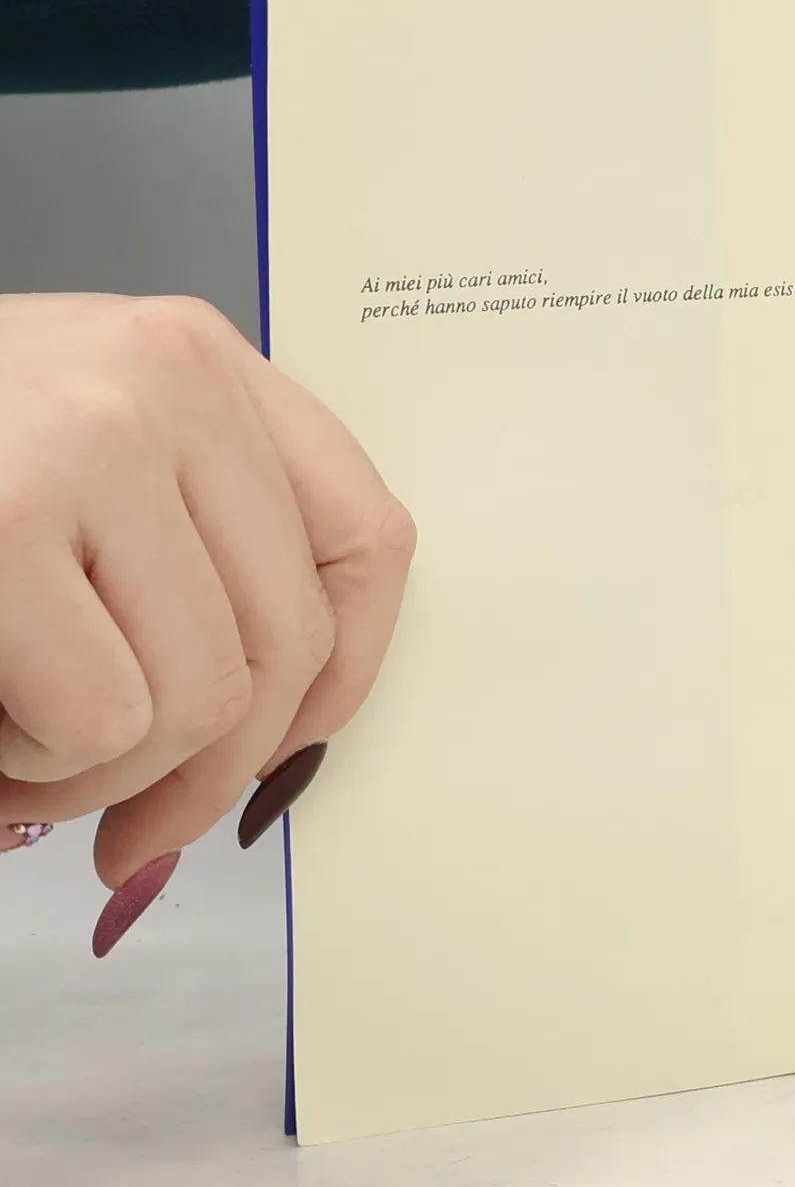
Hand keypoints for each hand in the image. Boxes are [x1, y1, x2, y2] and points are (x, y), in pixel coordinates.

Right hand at [0, 295, 413, 926]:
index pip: (365, 535)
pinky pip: (97, 720)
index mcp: (198, 360)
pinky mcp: (0, 520)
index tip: (284, 751)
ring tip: (10, 737)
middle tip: (125, 827)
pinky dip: (30, 768)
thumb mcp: (75, 462)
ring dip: (94, 771)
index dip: (343, 675)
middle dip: (203, 775)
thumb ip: (183, 549)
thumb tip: (279, 738)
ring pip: (198, 701)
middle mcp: (167, 378)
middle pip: (287, 646)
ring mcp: (91, 439)